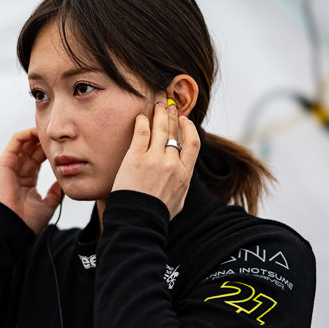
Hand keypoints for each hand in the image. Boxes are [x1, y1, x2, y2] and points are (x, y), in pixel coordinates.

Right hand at [0, 128, 63, 233]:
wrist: (12, 226)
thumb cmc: (27, 220)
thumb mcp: (47, 205)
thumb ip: (55, 193)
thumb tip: (63, 182)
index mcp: (28, 180)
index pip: (39, 159)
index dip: (51, 151)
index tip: (64, 147)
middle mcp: (19, 170)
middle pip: (33, 148)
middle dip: (45, 140)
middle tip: (59, 135)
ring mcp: (11, 165)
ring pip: (25, 142)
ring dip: (37, 134)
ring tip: (50, 130)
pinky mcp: (5, 162)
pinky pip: (16, 141)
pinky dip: (27, 133)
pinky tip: (39, 131)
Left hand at [112, 102, 200, 218]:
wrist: (137, 221)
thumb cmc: (156, 214)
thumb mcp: (178, 200)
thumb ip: (181, 183)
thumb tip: (182, 177)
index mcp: (184, 173)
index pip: (192, 143)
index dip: (188, 128)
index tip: (184, 121)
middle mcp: (171, 163)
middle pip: (174, 133)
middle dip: (172, 117)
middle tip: (169, 108)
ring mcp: (154, 159)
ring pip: (159, 129)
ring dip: (159, 115)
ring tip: (156, 106)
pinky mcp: (135, 158)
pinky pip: (141, 133)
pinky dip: (142, 122)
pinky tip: (140, 117)